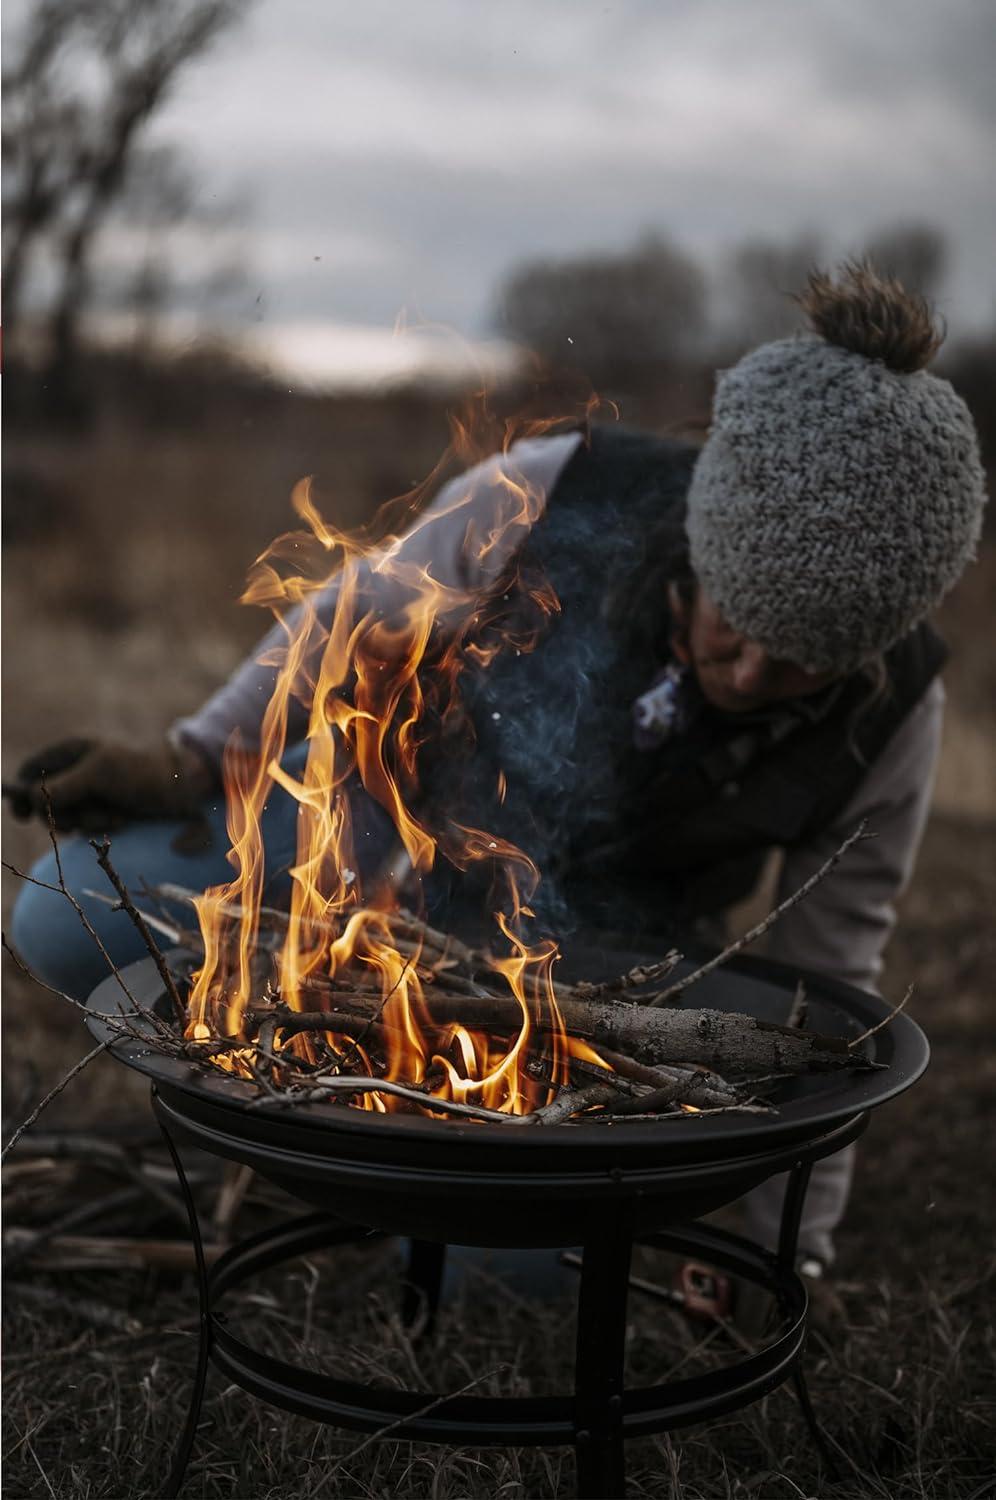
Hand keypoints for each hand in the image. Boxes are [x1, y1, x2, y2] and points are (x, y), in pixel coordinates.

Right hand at [8, 736, 217, 832]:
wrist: (182, 789)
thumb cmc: (141, 771)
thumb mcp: (98, 773)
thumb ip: (62, 785)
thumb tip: (32, 800)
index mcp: (72, 752)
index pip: (32, 770)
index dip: (22, 791)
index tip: (24, 815)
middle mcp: (77, 772)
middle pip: (45, 801)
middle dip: (64, 812)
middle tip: (84, 816)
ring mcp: (90, 794)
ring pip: (66, 818)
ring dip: (87, 821)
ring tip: (114, 815)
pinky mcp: (104, 812)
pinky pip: (87, 827)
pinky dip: (100, 827)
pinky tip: (121, 821)